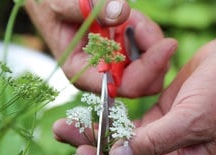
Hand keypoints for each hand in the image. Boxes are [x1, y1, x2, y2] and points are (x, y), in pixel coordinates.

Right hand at [26, 0, 176, 96]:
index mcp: (82, 72)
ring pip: (150, 66)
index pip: (124, 86)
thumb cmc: (49, 3)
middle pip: (144, 83)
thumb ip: (92, 8)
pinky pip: (146, 50)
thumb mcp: (63, 2)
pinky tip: (130, 18)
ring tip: (129, 16)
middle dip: (151, 53)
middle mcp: (99, 75)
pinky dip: (145, 32)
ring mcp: (113, 65)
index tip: (168, 44)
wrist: (48, 0)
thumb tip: (121, 13)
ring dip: (147, 38)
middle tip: (139, 22)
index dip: (149, 69)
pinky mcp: (121, 53)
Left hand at [53, 40, 215, 154]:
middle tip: (63, 134)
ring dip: (94, 135)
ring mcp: (161, 141)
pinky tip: (90, 112)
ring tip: (66, 123)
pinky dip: (108, 120)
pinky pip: (125, 125)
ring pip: (120, 145)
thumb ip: (154, 143)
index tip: (83, 154)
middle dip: (92, 153)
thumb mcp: (190, 120)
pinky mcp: (156, 119)